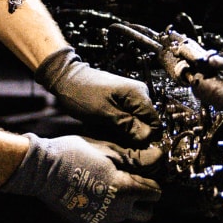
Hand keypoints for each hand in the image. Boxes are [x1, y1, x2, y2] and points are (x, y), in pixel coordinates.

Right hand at [0, 133, 162, 222]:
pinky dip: (106, 207)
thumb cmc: (74, 153)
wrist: (41, 171)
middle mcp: (117, 210)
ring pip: (125, 216)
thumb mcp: (105, 149)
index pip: (155, 193)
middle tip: (132, 181)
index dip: (152, 180)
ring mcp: (102, 219)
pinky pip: (106, 217)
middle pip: (145, 213)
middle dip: (143, 199)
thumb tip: (155, 158)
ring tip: (110, 184)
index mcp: (125, 190)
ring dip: (125, 204)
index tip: (144, 172)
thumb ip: (132, 157)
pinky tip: (94, 191)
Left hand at [35, 47, 160, 141]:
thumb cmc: (82, 94)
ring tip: (108, 129)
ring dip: (125, 131)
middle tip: (113, 135)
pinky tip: (107, 125)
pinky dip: (119, 125)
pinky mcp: (124, 101)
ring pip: (137, 123)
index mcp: (138, 94)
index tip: (129, 144)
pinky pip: (129, 119)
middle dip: (133, 134)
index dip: (145, 137)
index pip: (155, 123)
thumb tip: (148, 138)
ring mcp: (132, 97)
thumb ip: (127, 125)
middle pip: (147, 124)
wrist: (67, 79)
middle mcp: (140, 94)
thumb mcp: (104, 113)